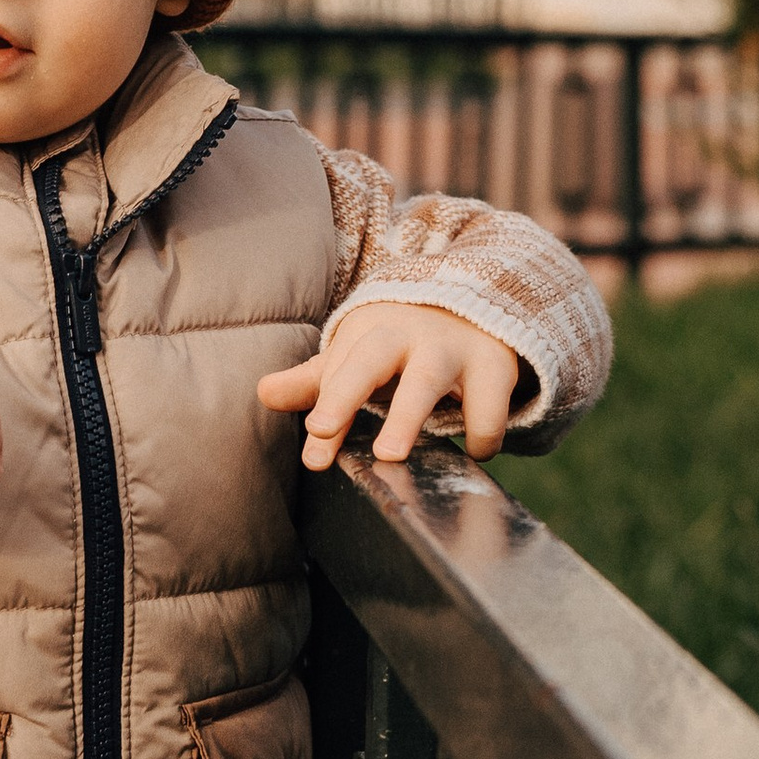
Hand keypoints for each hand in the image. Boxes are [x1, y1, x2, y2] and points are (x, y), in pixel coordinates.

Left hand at [258, 301, 521, 471]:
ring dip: (406, 416)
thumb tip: (263, 394)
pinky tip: (474, 451)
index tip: (313, 440)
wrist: (481, 303)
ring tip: (390, 455)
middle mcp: (407, 333)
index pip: (338, 368)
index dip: (325, 404)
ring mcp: (452, 346)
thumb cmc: (406, 343)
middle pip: (370, 357)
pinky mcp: (496, 364)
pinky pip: (487, 403)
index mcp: (368, 329)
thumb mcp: (362, 355)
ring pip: (426, 379)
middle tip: (322, 430)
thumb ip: (317, 382)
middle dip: (345, 392)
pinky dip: (481, 431)